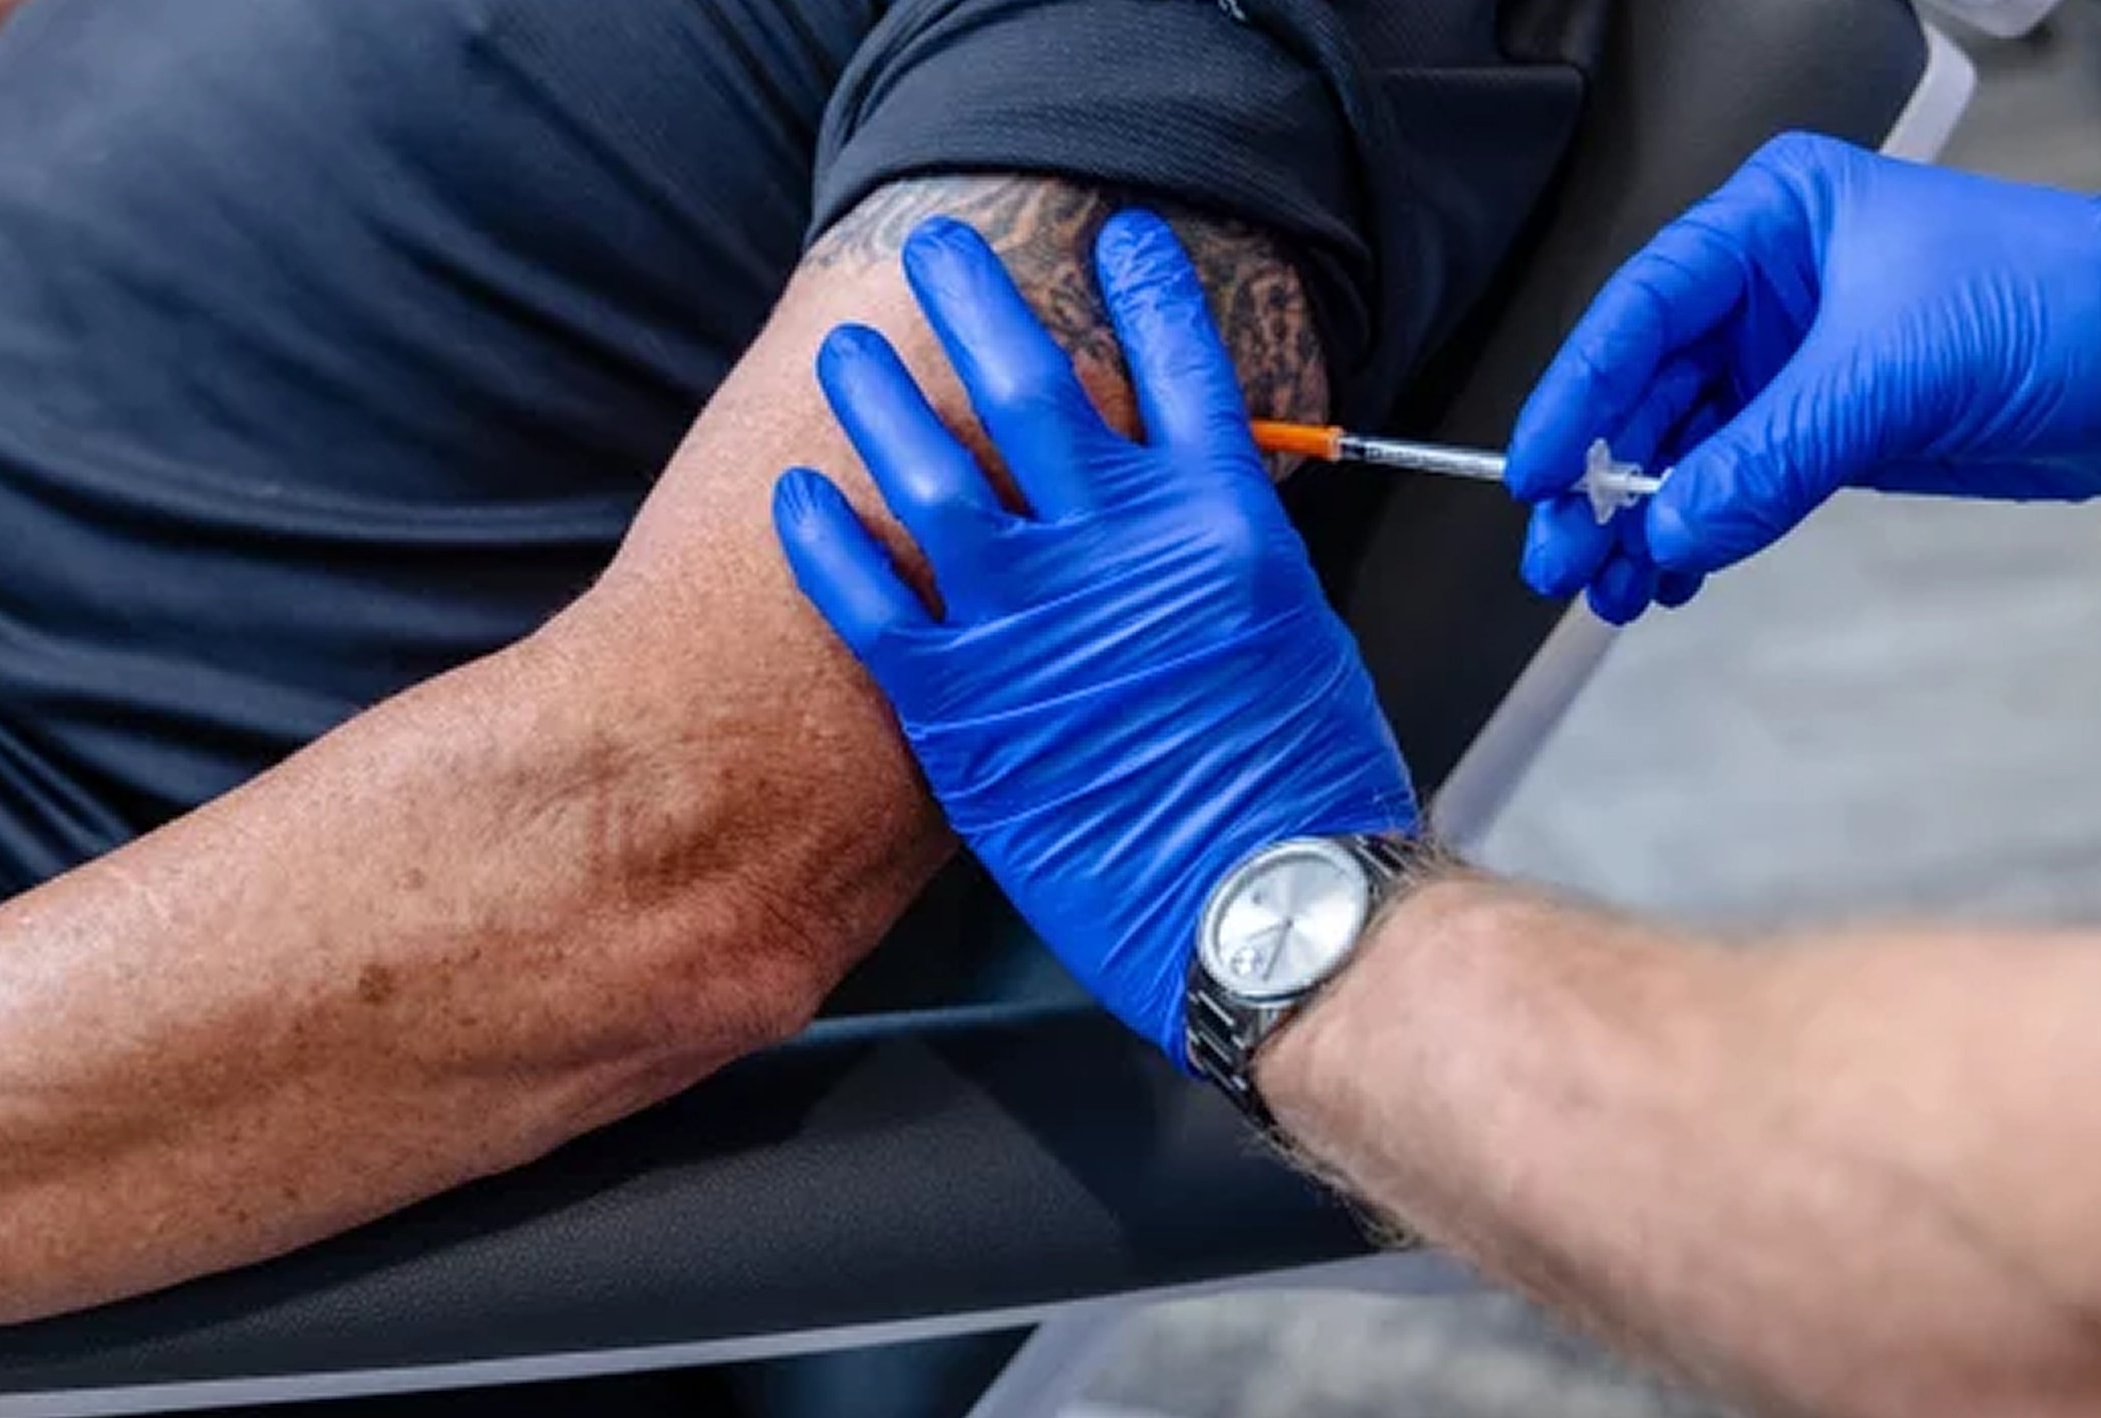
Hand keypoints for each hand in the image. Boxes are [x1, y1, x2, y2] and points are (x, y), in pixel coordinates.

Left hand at [774, 211, 1416, 1064]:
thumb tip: (1172, 523)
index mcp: (1223, 526)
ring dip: (885, 400)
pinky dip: (828, 537)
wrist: (1277, 915)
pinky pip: (873, 595)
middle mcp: (1123, 547)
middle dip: (978, 304)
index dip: (1145, 294)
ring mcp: (1035, 619)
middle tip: (937, 256)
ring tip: (851, 353)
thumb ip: (1217, 566)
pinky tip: (799, 494)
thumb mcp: (1292, 642)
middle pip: (1032, 385)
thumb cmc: (1302, 799)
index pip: (1183, 368)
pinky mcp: (964, 701)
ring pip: (934, 472)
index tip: (1115, 240)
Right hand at [1508, 134, 2100, 622]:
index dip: (1575, 394)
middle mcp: (1770, 288)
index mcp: (1772, 224)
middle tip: (1561, 552)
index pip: (1638, 310)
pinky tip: (1673, 575)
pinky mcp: (1822, 428)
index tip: (1536, 470)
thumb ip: (1767, 457)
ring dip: (1642, 524)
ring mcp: (1792, 362)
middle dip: (1600, 482)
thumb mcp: (1891, 373)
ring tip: (1611, 586)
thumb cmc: (2062, 301)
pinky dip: (1698, 536)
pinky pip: (1730, 487)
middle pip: (1644, 391)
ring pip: (1680, 451)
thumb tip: (1671, 525)